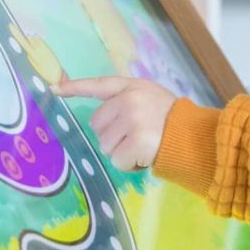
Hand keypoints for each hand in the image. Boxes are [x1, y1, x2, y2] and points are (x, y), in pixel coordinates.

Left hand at [55, 75, 178, 172]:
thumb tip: (100, 120)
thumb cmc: (173, 120)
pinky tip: (145, 156)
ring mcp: (132, 120)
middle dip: (112, 135)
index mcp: (132, 87)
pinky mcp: (136, 141)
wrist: (196, 136)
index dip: (75, 88)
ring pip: (105, 145)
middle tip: (136, 137)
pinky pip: (117, 160)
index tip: (53, 90)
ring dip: (121, 151)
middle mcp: (129, 100)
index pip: (99, 84)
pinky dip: (129, 164)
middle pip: (98, 125)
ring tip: (143, 146)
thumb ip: (127, 101)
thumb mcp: (151, 98)